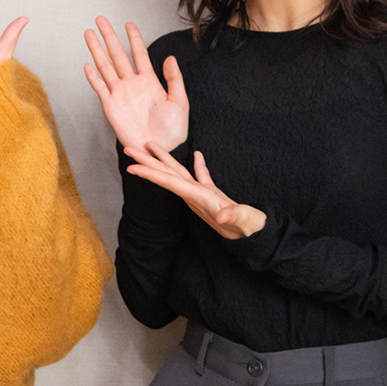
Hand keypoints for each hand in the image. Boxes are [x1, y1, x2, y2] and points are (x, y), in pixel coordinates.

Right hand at [83, 17, 187, 151]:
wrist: (160, 150)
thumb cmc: (173, 129)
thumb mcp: (180, 102)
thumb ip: (174, 79)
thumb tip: (169, 57)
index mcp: (149, 81)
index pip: (139, 54)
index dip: (134, 38)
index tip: (128, 23)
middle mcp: (132, 84)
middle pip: (117, 55)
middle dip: (109, 37)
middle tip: (100, 20)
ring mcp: (120, 94)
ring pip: (105, 67)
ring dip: (97, 51)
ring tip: (89, 34)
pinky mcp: (111, 107)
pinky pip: (100, 89)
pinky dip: (93, 78)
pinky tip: (87, 65)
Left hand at [124, 145, 265, 239]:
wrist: (256, 240)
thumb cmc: (251, 230)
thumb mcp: (245, 222)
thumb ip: (233, 216)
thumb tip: (221, 216)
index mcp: (200, 199)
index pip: (170, 183)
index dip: (151, 174)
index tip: (132, 166)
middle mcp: (196, 197)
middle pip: (167, 175)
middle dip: (148, 162)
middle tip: (129, 148)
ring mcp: (204, 196)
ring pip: (180, 173)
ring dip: (165, 160)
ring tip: (151, 145)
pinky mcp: (215, 196)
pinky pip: (202, 177)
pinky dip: (198, 166)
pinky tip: (196, 155)